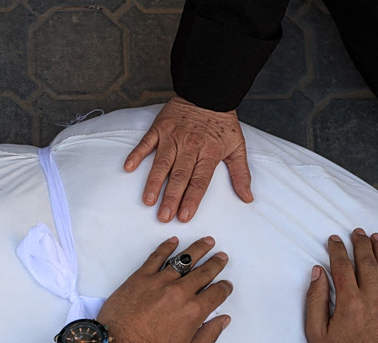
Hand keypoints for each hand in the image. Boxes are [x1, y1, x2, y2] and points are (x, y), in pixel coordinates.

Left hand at [97, 236, 232, 342]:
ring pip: (183, 260)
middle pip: (204, 272)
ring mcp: (159, 282)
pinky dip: (166, 247)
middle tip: (222, 257)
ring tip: (207, 242)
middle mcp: (179, 292)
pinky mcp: (139, 278)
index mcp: (193, 312)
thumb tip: (223, 320)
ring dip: (197, 249)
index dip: (224, 288)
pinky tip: (173, 242)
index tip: (226, 285)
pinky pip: (156, 257)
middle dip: (216, 263)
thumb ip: (208, 337)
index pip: (216, 294)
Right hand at [124, 96, 252, 222]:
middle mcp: (190, 146)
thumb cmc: (223, 122)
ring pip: (161, 163)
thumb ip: (241, 174)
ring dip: (153, 183)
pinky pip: (146, 143)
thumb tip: (248, 197)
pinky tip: (129, 167)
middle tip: (164, 216)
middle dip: (171, 198)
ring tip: (147, 201)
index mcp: (209, 153)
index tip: (184, 216)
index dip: (192, 199)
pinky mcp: (160, 128)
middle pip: (179, 176)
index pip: (199, 181)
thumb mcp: (238, 147)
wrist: (209, 91)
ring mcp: (173, 137)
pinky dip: (136, 154)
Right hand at [305, 230, 377, 342]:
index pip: (343, 266)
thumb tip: (318, 273)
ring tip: (377, 238)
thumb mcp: (315, 333)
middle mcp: (373, 301)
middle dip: (361, 244)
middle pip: (367, 263)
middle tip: (357, 232)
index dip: (337, 250)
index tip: (333, 240)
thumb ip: (315, 300)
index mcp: (349, 303)